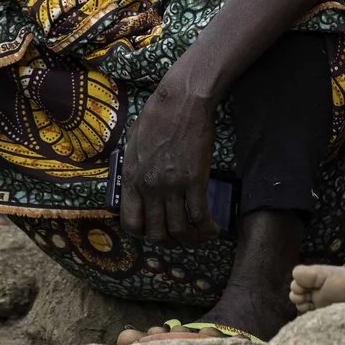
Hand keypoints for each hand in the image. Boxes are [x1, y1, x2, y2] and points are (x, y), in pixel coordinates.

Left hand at [118, 71, 216, 242]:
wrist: (180, 101)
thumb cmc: (156, 116)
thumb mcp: (133, 144)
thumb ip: (133, 168)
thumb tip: (136, 183)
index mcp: (131, 179)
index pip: (131, 223)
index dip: (143, 234)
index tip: (154, 232)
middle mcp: (149, 188)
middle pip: (157, 233)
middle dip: (169, 243)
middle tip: (179, 239)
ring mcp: (172, 186)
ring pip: (179, 230)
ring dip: (190, 240)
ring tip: (199, 237)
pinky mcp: (195, 181)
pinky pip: (200, 216)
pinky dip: (207, 228)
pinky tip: (213, 229)